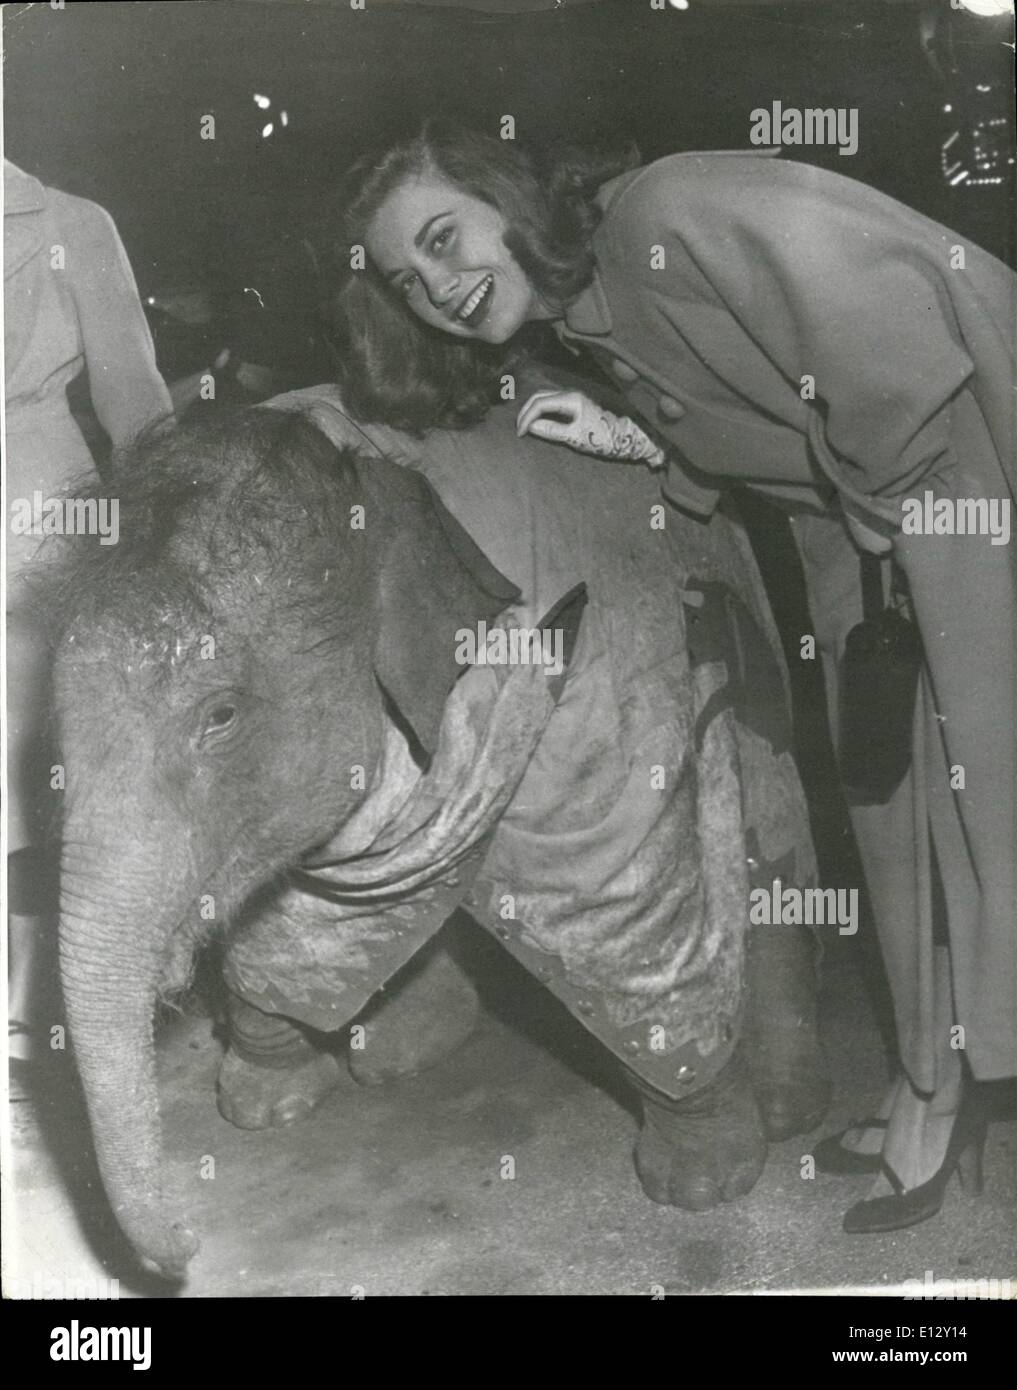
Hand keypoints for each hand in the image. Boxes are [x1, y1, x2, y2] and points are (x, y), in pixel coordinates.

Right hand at [516, 390, 665, 466]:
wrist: (629, 436)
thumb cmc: (605, 438)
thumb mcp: (576, 438)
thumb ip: (552, 430)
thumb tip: (531, 427)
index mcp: (570, 399)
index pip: (539, 403)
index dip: (526, 418)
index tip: (520, 434)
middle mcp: (571, 393)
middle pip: (539, 397)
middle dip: (525, 412)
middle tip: (518, 430)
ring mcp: (575, 397)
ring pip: (545, 398)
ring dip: (532, 410)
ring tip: (525, 426)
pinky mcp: (577, 404)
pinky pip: (553, 403)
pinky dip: (541, 411)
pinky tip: (538, 422)